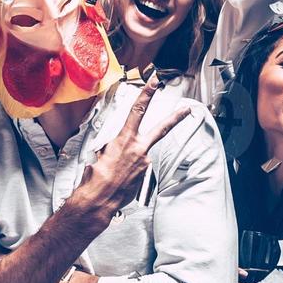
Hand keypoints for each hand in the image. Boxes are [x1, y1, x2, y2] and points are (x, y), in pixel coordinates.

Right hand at [68, 80, 190, 232]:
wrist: (99, 200)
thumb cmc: (95, 177)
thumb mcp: (100, 153)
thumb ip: (113, 145)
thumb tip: (116, 146)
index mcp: (124, 139)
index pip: (137, 111)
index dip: (147, 94)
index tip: (155, 82)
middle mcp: (138, 149)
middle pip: (161, 129)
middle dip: (175, 118)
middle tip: (187, 110)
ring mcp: (144, 163)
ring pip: (139, 154)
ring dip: (129, 160)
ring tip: (115, 171)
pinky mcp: (145, 175)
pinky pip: (136, 168)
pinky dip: (128, 171)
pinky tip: (119, 178)